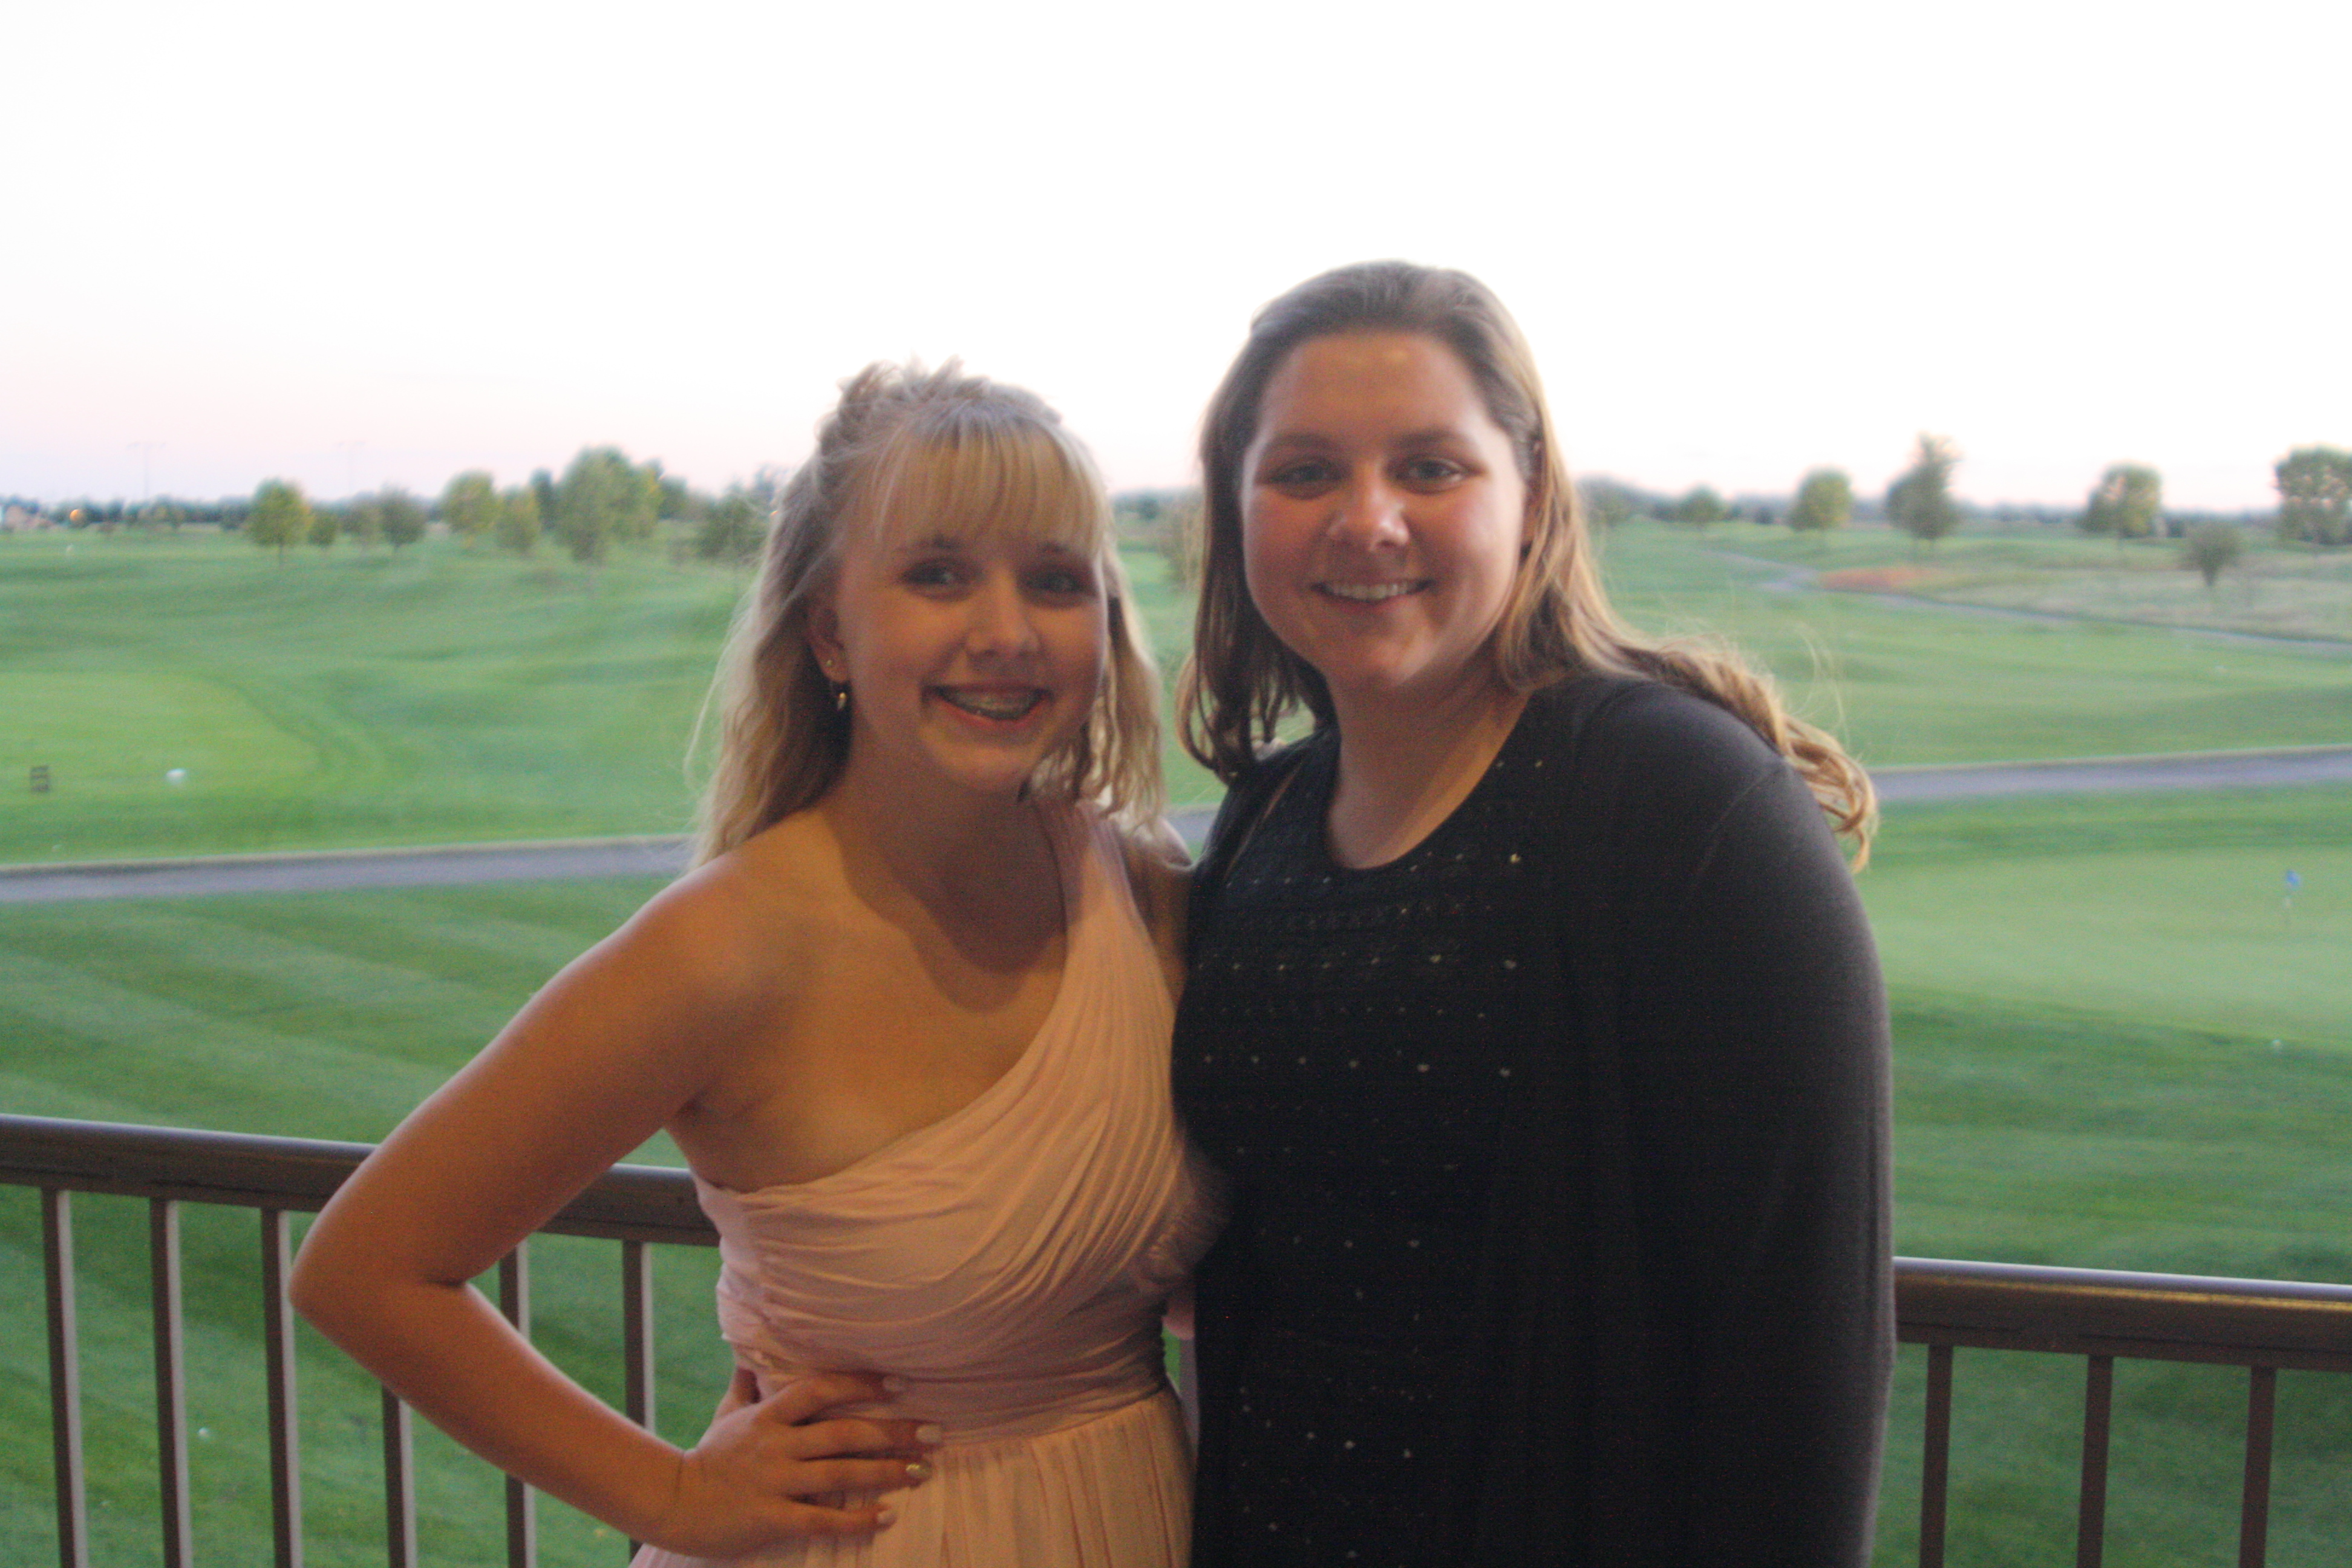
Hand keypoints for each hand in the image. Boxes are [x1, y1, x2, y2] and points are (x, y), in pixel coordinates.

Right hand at [643, 1370, 937, 1556]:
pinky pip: (821, 1520)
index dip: (861, 1384)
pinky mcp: (770, 1519)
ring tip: (921, 1471)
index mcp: (768, 1416)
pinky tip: (887, 1516)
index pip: (820, 1389)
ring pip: (839, 1475)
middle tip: (933, 1433)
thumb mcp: (727, 1413)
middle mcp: (775, 1445)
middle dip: (892, 1432)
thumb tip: (749, 1349)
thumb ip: (746, 1383)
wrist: (672, 1502)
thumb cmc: (708, 1457)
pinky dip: (857, 1519)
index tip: (900, 1383)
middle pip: (843, 1433)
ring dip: (885, 1472)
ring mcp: (773, 1482)